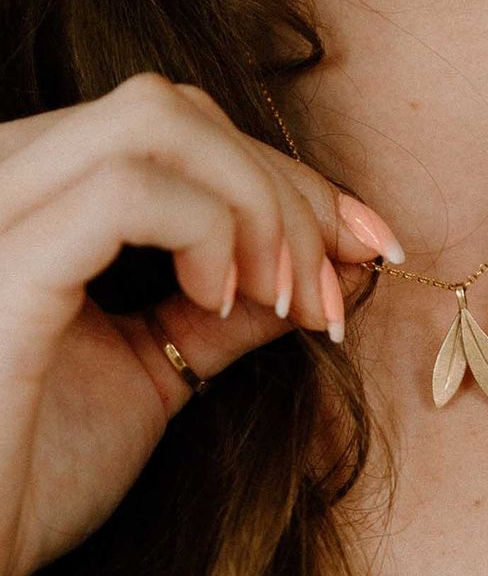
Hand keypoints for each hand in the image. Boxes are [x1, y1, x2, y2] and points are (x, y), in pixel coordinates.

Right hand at [0, 73, 403, 574]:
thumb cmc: (41, 463)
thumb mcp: (158, 366)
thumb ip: (234, 304)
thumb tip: (336, 263)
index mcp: (42, 193)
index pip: (182, 128)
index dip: (286, 177)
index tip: (363, 241)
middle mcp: (10, 176)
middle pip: (181, 112)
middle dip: (286, 191)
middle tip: (332, 283)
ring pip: (158, 121)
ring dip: (258, 206)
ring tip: (279, 296)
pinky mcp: (0, 264)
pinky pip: (124, 191)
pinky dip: (204, 231)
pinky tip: (216, 300)